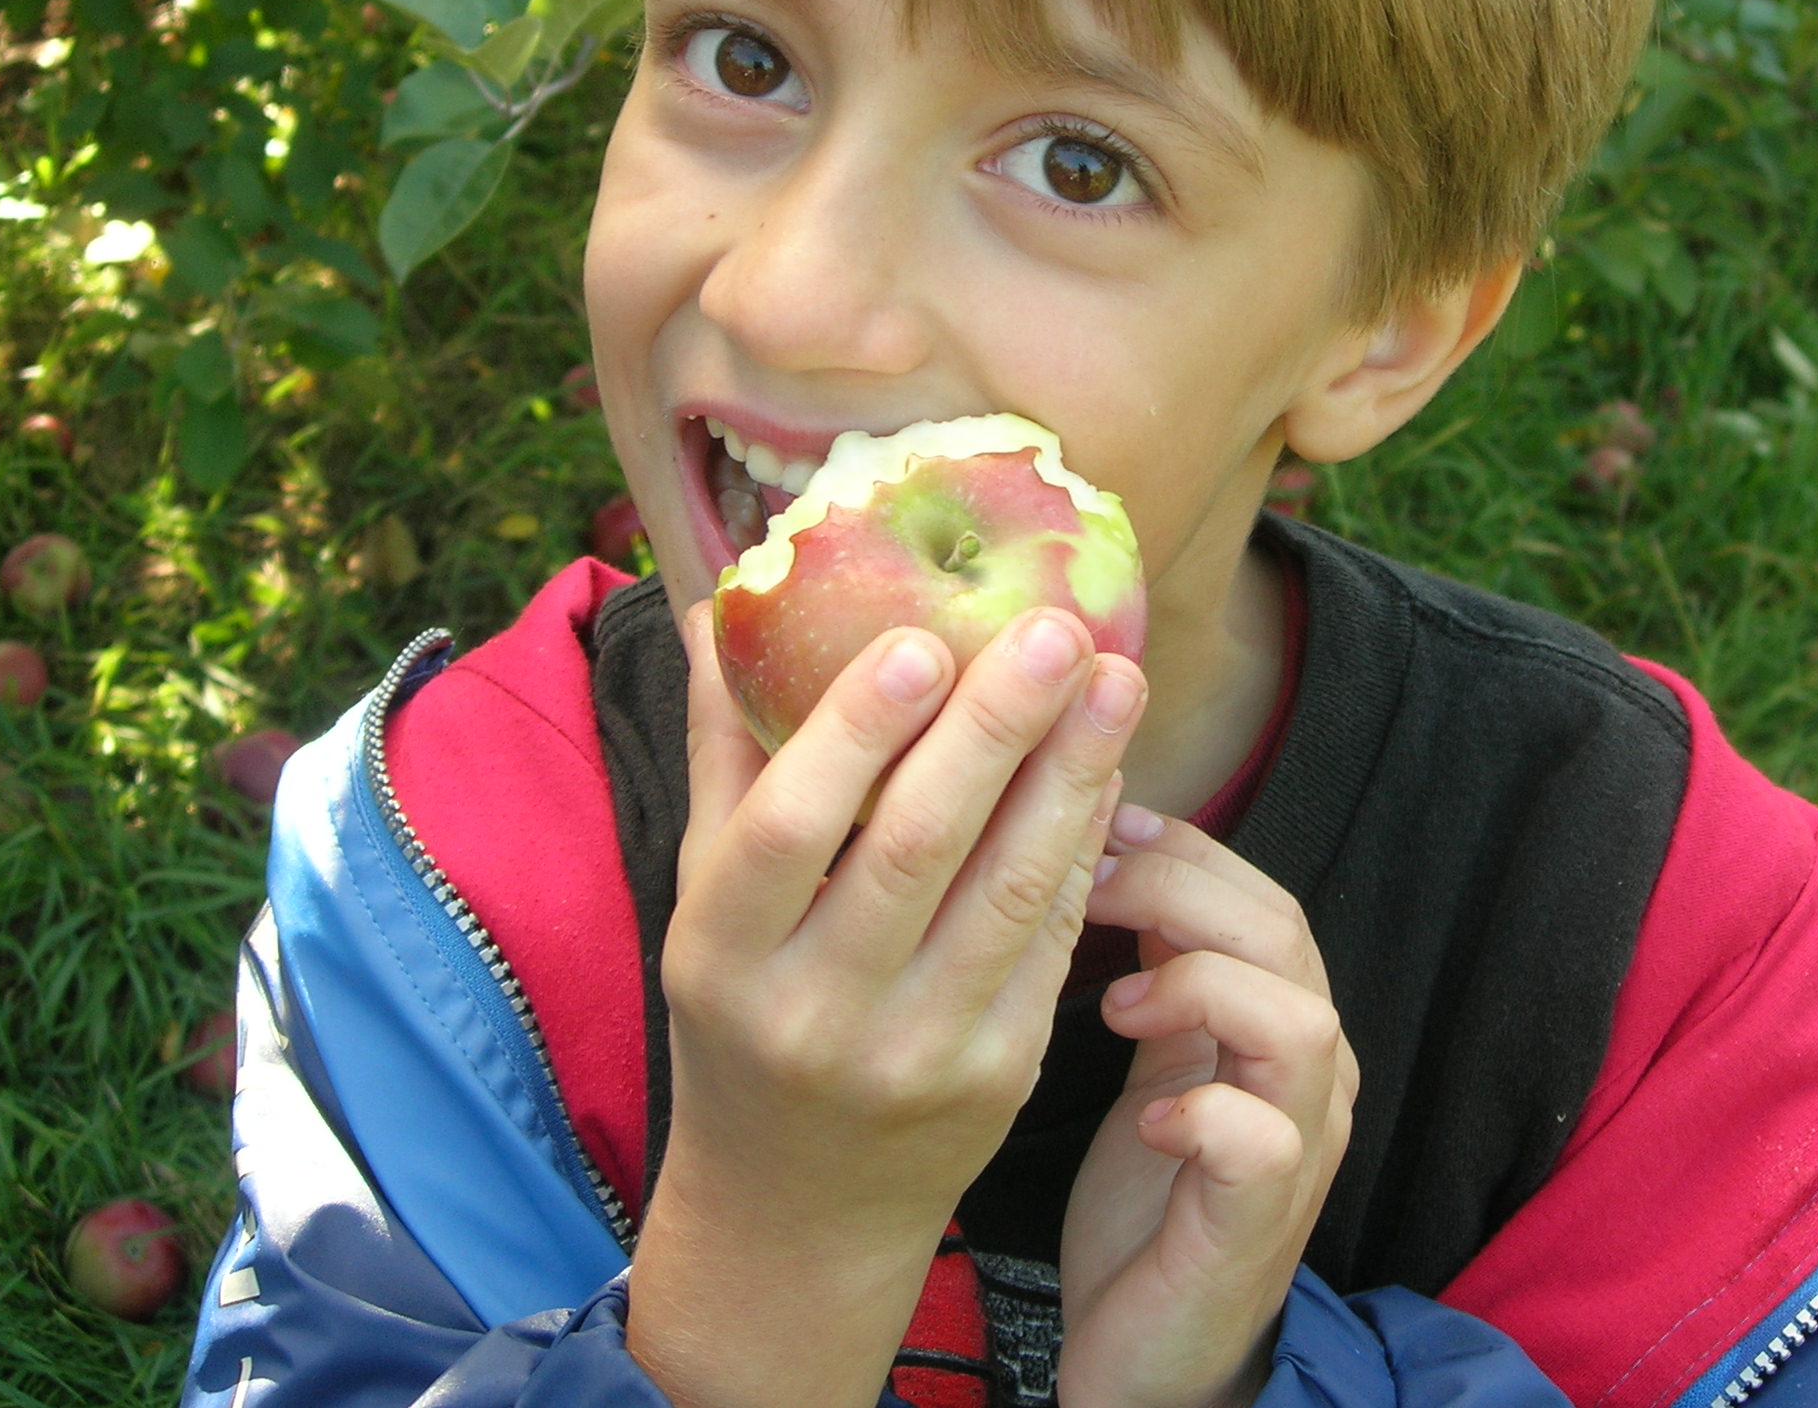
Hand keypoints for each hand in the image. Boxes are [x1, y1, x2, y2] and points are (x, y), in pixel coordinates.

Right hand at [622, 600, 1143, 1407]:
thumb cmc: (742, 1017)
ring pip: (1009, 890)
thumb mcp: (702, 904)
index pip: (785, 830)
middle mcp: (816, 1012)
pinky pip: (1050, 938)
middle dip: (997, 728)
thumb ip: (723, 758)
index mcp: (721, 956)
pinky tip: (1107, 765)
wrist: (795, 1211)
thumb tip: (712, 607)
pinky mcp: (1001, 1074)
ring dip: (1072, 774)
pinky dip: (1082, 844)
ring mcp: (917, 1051)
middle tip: (1055, 628)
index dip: (855, 731)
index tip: (923, 636)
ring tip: (1115, 675)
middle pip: (918, 848)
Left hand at [1056, 809, 1356, 1407]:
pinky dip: (1202, 1111)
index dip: (1186, 851)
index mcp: (1283, 1031)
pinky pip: (1260, 1142)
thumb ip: (1154, 976)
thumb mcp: (1151, 1065)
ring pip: (1299, 1023)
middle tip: (1091, 888)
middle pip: (1286, 937)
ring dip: (1200, 987)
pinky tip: (1147, 1117)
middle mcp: (1312, 1081)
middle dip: (1180, 890)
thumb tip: (1100, 855)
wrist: (1151, 1358)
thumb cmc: (1147, 1203)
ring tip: (1116, 1004)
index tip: (1101, 826)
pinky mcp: (1257, 1226)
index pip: (1265, 900)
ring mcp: (1298, 1153)